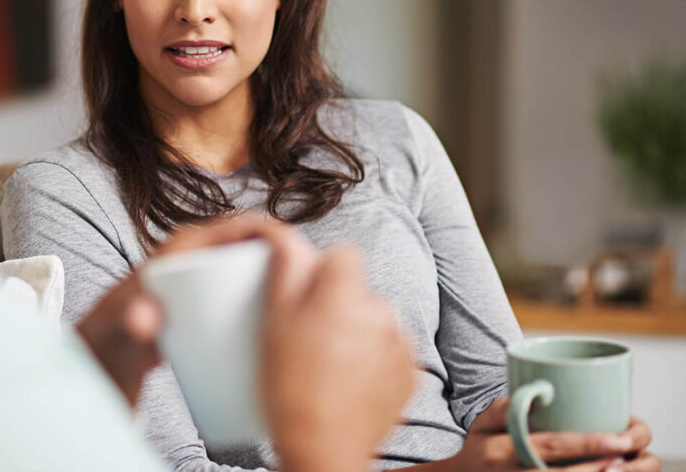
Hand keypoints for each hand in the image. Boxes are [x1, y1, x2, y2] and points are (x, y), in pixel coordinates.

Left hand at [78, 212, 309, 405]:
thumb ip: (132, 322)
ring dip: (289, 276)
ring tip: (318, 305)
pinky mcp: (213, 291)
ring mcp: (209, 271)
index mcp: (188, 243)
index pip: (245, 225)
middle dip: (295, 259)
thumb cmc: (115, 334)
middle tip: (321, 290)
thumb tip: (145, 318)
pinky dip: (275, 291)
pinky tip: (297, 315)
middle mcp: (202, 250)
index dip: (282, 235)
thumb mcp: (126, 328)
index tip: (309, 262)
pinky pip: (252, 282)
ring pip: (259, 264)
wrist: (108, 351)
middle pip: (259, 244)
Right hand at [263, 243, 416, 471]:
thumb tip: (286, 235)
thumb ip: (285, 268)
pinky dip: (373, 359)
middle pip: (358, 288)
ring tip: (328, 365)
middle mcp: (381, 310)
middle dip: (338, 303)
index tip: (306, 297)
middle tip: (309, 338)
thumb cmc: (290, 387)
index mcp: (345, 291)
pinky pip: (390, 349)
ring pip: (375, 318)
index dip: (322, 271)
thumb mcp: (274, 322)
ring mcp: (400, 343)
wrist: (323, 450)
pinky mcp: (411, 372)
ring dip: (357, 331)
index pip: (344, 253)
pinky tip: (348, 381)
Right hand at [450, 398, 657, 471]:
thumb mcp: (483, 423)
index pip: (552, 445)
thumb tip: (536, 394)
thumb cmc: (481, 449)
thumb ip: (506, 408)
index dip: (588, 443)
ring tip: (628, 470)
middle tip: (634, 456)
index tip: (620, 438)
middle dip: (604, 468)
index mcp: (502, 451)